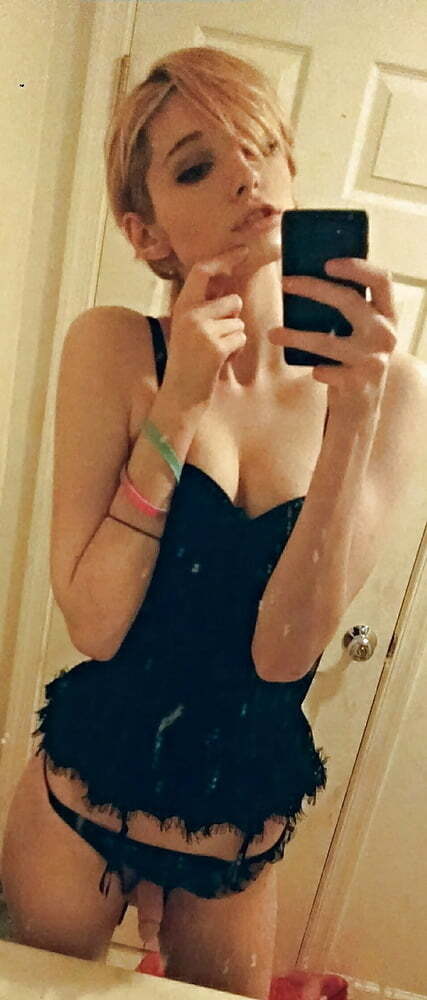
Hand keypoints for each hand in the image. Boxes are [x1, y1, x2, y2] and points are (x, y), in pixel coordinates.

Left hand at [269, 258, 396, 415]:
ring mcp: (373, 360)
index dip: (356, 267)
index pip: (381, 280)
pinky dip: (315, 369)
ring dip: (295, 336)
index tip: (327, 262)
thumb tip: (306, 277)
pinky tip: (312, 370)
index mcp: (387, 316)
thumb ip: (347, 309)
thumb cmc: (352, 360)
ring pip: (328, 341)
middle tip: (286, 283)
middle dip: (314, 288)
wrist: (361, 406)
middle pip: (349, 301)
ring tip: (273, 333)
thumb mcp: (359, 332)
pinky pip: (325, 370)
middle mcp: (386, 335)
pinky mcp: (358, 383)